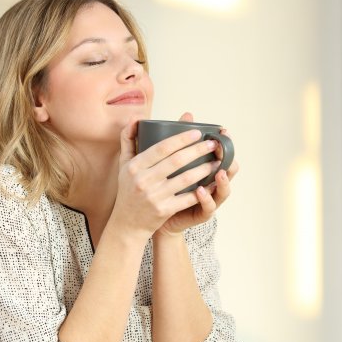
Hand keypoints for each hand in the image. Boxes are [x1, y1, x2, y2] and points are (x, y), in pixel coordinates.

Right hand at [109, 116, 226, 239]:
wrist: (127, 223)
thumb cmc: (128, 189)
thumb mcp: (123, 164)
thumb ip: (128, 139)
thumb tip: (134, 118)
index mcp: (134, 166)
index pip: (162, 147)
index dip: (181, 139)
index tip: (198, 132)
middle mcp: (143, 180)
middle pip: (176, 161)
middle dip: (198, 150)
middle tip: (213, 144)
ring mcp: (154, 196)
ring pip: (185, 179)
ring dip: (204, 169)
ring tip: (217, 162)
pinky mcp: (164, 210)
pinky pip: (187, 198)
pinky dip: (202, 191)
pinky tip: (213, 183)